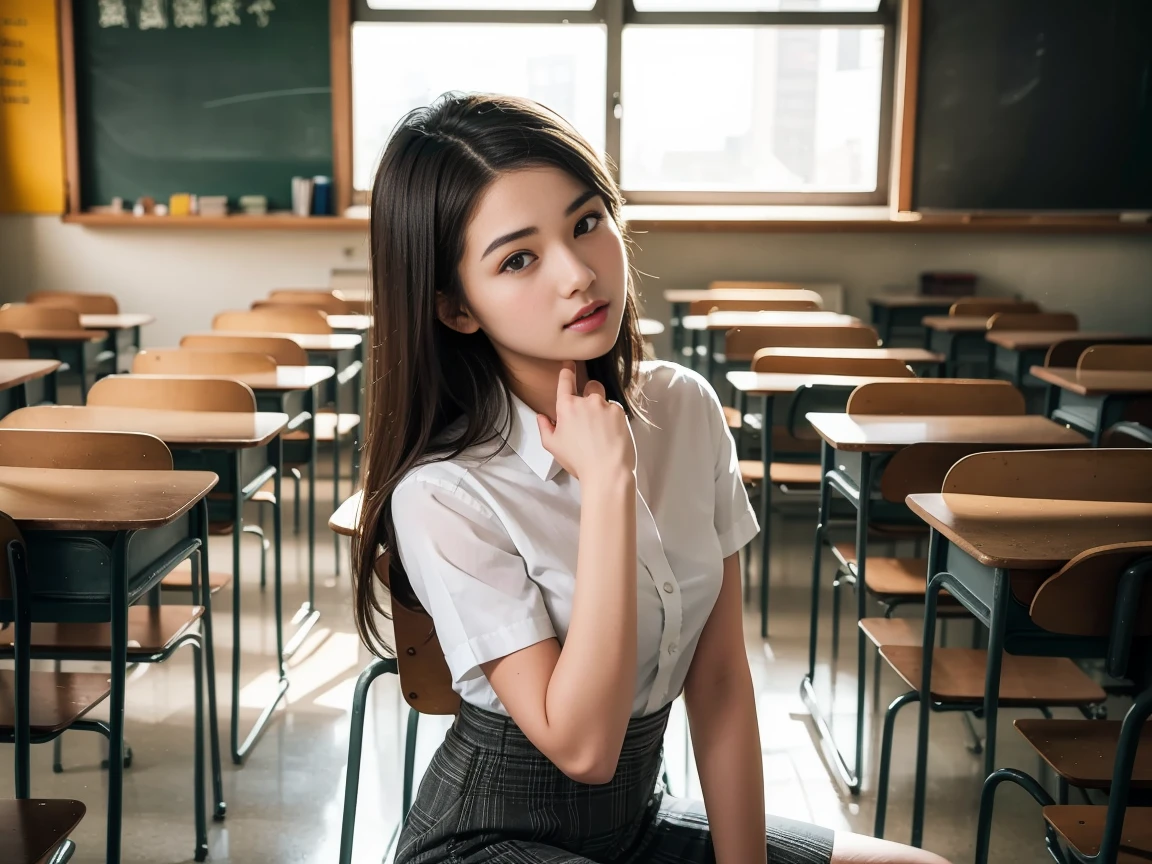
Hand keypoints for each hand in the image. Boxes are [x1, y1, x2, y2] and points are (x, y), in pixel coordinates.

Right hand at [538, 362, 635, 482]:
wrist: (607, 471)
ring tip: (602, 431)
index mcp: (567, 407)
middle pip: (591, 386)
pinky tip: (611, 435)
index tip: (569, 364)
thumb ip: (545, 427)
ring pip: (605, 399)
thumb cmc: (579, 461)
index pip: (566, 381)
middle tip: (590, 414)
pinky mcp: (620, 412)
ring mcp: (605, 405)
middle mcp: (586, 401)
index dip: (567, 371)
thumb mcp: (553, 446)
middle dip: (590, 394)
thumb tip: (542, 417)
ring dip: (602, 409)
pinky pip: (616, 410)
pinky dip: (614, 419)